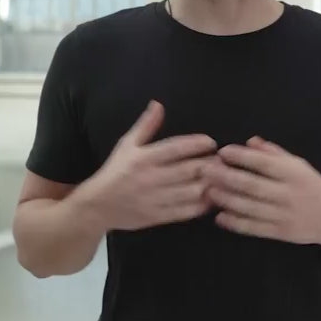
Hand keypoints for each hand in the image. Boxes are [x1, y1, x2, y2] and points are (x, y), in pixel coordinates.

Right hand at [89, 101, 217, 230]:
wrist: (98, 206)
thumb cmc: (115, 171)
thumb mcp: (126, 145)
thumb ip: (145, 126)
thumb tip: (158, 104)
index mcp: (143, 158)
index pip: (176, 148)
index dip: (197, 144)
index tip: (211, 142)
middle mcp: (151, 178)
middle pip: (189, 170)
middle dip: (210, 164)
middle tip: (223, 160)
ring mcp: (155, 199)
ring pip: (192, 192)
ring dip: (210, 185)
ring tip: (221, 178)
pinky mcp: (158, 217)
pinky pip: (186, 211)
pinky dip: (202, 205)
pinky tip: (211, 198)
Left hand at [204, 136, 320, 243]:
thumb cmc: (312, 186)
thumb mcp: (299, 165)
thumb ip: (274, 153)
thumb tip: (249, 141)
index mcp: (294, 173)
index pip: (264, 162)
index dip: (241, 156)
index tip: (222, 151)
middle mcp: (289, 194)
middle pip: (252, 185)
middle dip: (226, 177)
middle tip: (205, 170)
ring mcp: (285, 215)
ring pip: (250, 207)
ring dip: (226, 199)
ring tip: (208, 191)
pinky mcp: (281, 233)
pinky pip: (254, 228)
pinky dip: (235, 223)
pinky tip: (219, 218)